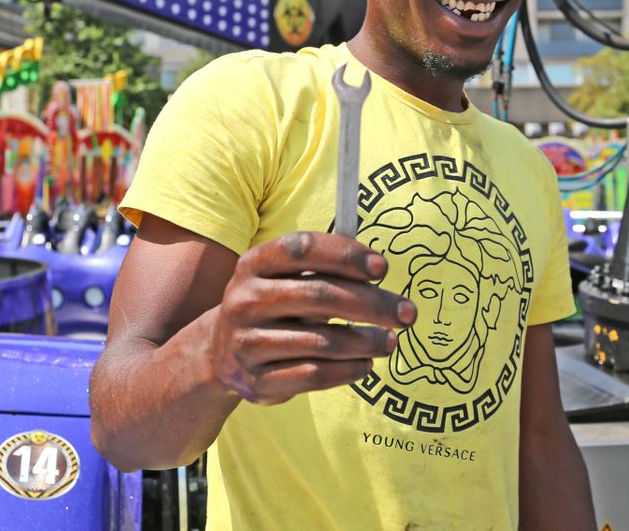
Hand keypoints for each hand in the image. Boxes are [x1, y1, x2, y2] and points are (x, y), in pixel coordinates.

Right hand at [206, 231, 415, 404]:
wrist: (220, 354)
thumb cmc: (273, 305)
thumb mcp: (285, 278)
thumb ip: (324, 271)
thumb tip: (378, 274)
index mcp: (254, 263)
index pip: (302, 249)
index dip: (346, 255)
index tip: (382, 268)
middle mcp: (245, 299)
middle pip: (320, 296)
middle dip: (372, 304)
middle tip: (407, 313)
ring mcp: (247, 342)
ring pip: (322, 341)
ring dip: (366, 342)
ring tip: (390, 341)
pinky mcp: (256, 380)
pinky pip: (314, 375)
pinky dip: (348, 370)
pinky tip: (365, 364)